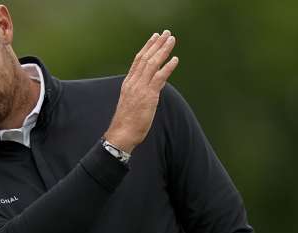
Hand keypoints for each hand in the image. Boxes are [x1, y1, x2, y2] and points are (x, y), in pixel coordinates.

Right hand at [104, 30, 179, 152]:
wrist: (122, 133)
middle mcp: (134, 82)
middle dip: (157, 44)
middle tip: (166, 33)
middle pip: (146, 57)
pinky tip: (175, 59)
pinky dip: (168, 67)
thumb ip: (143, 91)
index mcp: (129, 83)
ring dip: (163, 50)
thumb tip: (155, 85)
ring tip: (171, 40)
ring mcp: (141, 88)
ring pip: (153, 64)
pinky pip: (159, 78)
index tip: (154, 38)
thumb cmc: (127, 122)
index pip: (138, 60)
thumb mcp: (133, 102)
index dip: (147, 47)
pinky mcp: (148, 96)